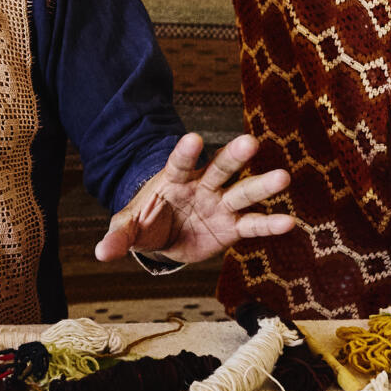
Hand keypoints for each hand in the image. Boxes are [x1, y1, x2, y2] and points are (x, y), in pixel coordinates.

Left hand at [95, 133, 294, 263]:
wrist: (165, 237)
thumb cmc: (146, 223)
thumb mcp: (129, 229)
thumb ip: (119, 237)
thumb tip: (101, 253)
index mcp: (174, 179)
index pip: (180, 163)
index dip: (185, 152)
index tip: (192, 138)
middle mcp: (202, 186)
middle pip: (220, 168)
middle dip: (233, 156)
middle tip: (250, 142)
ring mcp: (220, 204)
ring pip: (243, 192)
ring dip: (261, 185)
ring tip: (283, 177)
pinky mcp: (232, 227)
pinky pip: (252, 225)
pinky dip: (269, 224)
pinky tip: (289, 222)